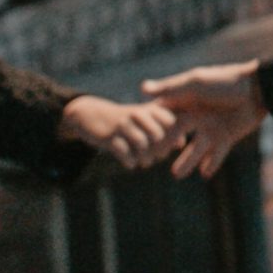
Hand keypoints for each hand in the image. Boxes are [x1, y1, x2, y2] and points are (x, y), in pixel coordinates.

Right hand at [59, 95, 178, 168]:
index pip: (170, 121)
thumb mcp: (143, 120)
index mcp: (147, 109)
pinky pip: (125, 154)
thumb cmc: (124, 121)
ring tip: (145, 161)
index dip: (173, 135)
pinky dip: (131, 162)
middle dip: (160, 150)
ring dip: (146, 159)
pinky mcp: (109, 137)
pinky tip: (130, 163)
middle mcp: (136, 115)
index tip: (170, 145)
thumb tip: (181, 144)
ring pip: (142, 145)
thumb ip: (163, 129)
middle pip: (158, 135)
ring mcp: (122, 125)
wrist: (91, 115)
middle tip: (157, 157)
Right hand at [140, 61, 264, 178]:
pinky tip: (205, 174)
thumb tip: (142, 88)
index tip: (141, 141)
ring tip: (177, 174)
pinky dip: (211, 164)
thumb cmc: (225, 82)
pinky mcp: (226, 138)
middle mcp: (197, 116)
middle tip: (152, 160)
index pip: (165, 118)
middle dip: (165, 148)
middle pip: (176, 136)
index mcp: (186, 102)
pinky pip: (216, 156)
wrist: (259, 89)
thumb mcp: (195, 84)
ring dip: (187, 162)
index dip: (153, 130)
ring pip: (196, 149)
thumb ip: (170, 88)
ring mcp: (212, 128)